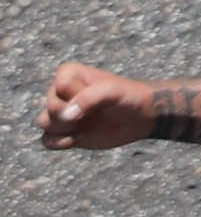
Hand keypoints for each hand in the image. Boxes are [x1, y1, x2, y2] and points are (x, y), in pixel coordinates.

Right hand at [39, 62, 155, 148]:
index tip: (100, 93)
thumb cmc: (127, 97)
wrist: (141, 116)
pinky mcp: (63, 132)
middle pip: (51, 107)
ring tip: (85, 125)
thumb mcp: (112, 91)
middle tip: (95, 113)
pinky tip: (77, 139)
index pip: (60, 87)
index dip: (81, 95)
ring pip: (44, 122)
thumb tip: (65, 116)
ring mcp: (61, 113)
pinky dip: (59, 142)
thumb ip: (88, 98)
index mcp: (68, 74)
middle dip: (73, 114)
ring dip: (64, 128)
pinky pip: (46, 140)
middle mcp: (59, 92)